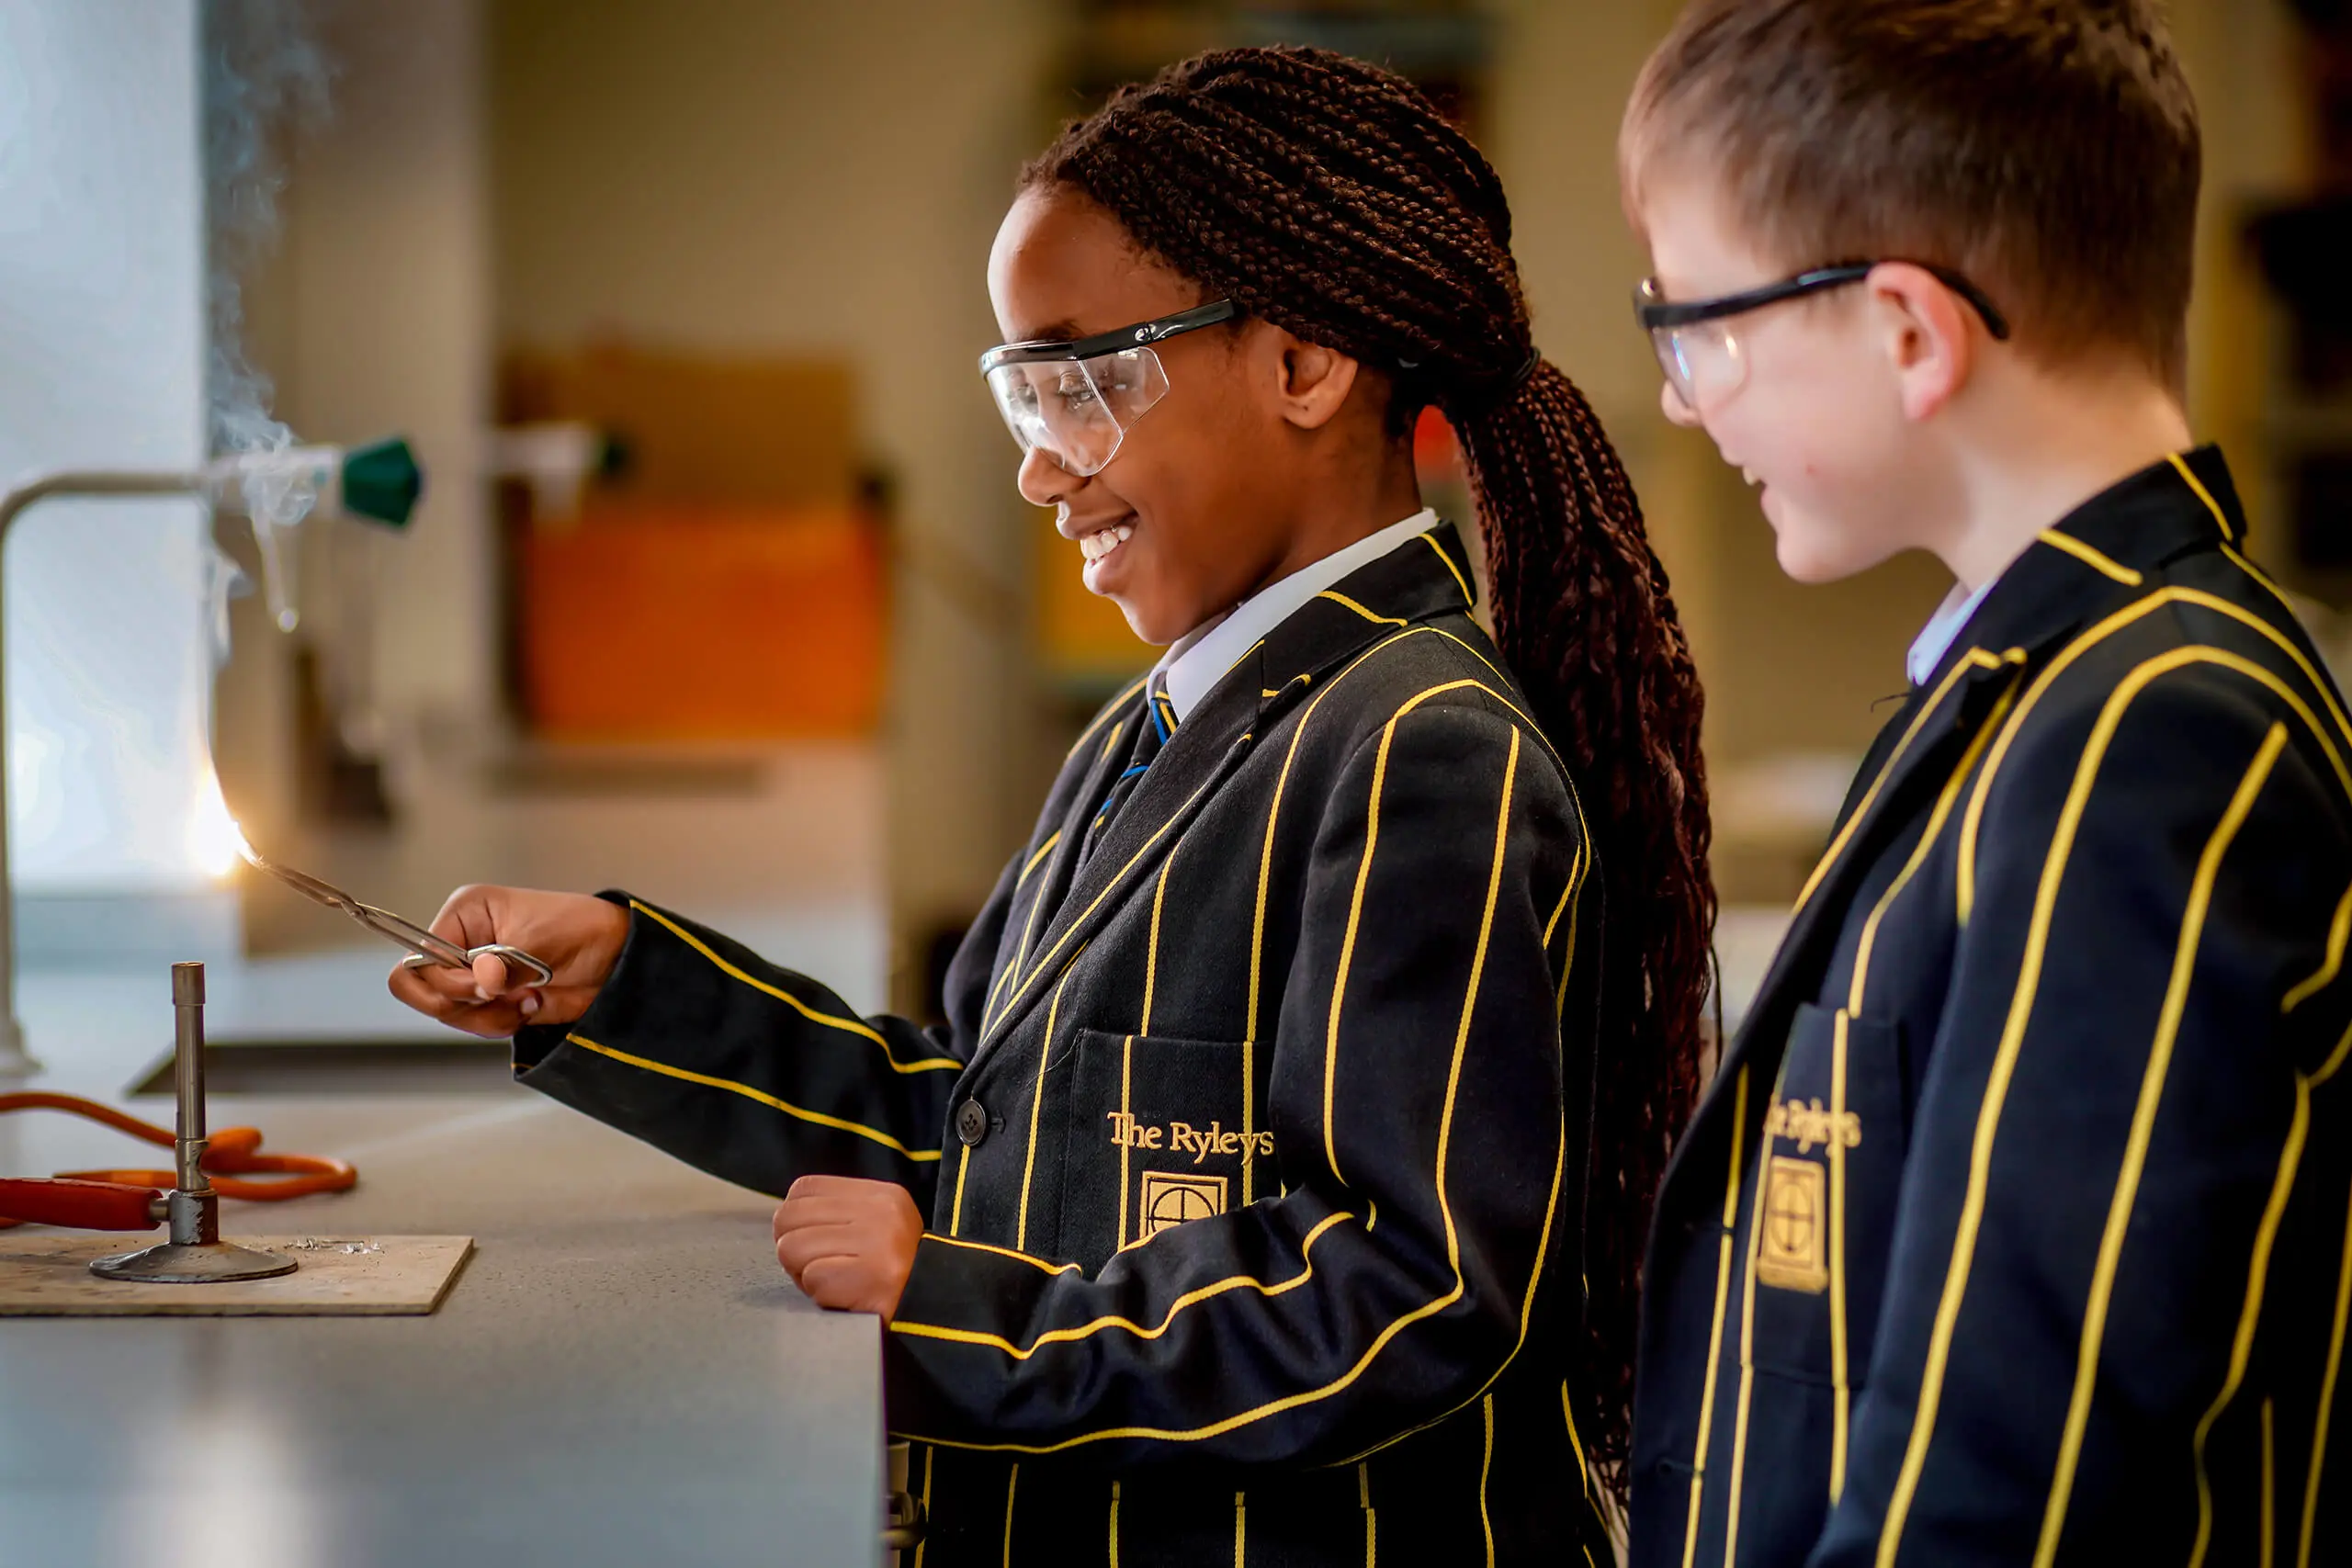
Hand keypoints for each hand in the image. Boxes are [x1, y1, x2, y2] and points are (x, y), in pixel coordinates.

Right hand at [385, 885, 629, 1037]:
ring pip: (450, 1014)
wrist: (616, 957)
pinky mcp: (493, 1002)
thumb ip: (506, 962)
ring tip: (528, 999)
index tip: (486, 985)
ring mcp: (476, 976)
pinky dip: (502, 1025)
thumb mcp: (541, 939)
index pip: (418, 958)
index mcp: (464, 916)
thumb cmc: (581, 928)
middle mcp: (462, 945)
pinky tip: (532, 1005)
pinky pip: (477, 1026)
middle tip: (502, 996)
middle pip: (424, 992)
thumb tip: (484, 978)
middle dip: (462, 1003)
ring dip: (488, 1017)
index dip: (444, 981)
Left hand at [772, 1175, 924, 1317]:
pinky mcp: (870, 1276)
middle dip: (792, 1247)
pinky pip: (812, 1278)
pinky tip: (843, 1295)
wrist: (936, 1306)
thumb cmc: (895, 1272)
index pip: (805, 1188)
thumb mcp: (878, 1224)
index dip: (794, 1217)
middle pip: (789, 1217)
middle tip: (814, 1266)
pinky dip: (819, 1293)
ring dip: (803, 1274)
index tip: (807, 1238)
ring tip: (832, 1281)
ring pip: (792, 1248)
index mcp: (880, 1194)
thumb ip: (839, 1213)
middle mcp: (879, 1213)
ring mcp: (876, 1243)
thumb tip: (788, 1217)